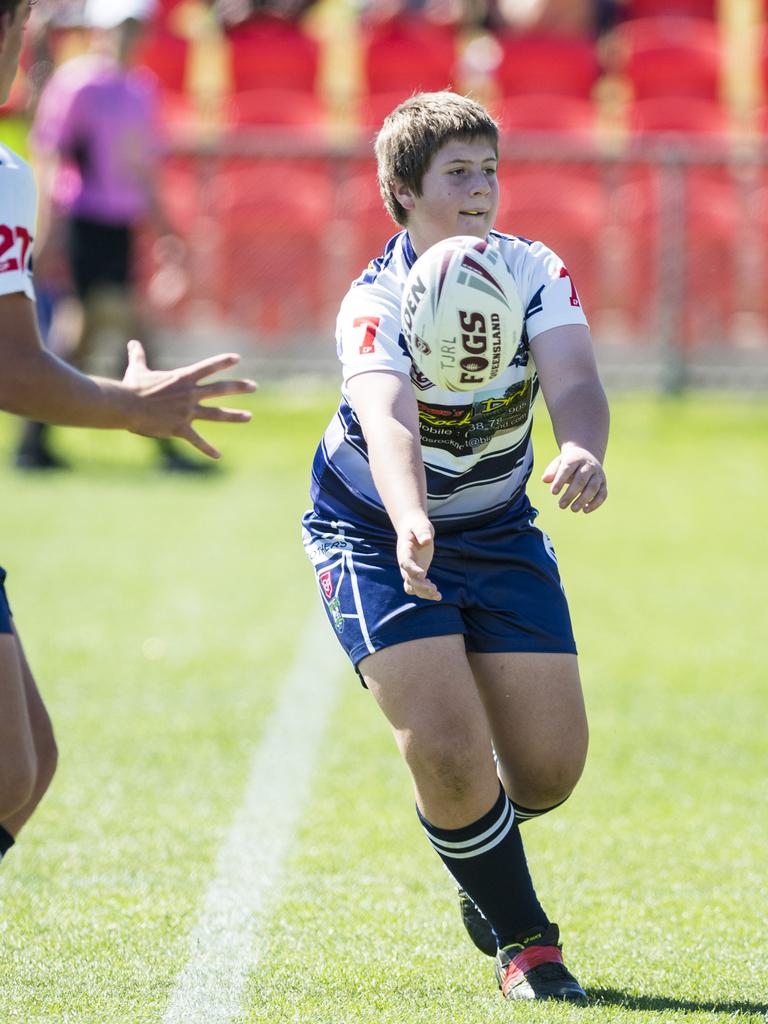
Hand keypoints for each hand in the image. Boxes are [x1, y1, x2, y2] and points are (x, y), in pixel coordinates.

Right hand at [122, 340, 256, 458]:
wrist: (126, 406)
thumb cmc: (131, 387)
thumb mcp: (137, 369)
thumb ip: (138, 356)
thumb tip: (132, 343)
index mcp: (182, 379)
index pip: (207, 367)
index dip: (223, 361)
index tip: (238, 358)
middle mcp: (189, 394)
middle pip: (220, 389)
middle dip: (239, 387)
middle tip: (254, 386)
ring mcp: (187, 411)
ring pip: (216, 414)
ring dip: (234, 415)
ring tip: (249, 416)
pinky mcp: (180, 428)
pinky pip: (197, 440)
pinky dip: (207, 449)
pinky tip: (218, 456)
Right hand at [396, 512, 441, 600]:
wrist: (413, 529)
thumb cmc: (417, 526)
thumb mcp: (421, 525)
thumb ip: (423, 532)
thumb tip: (426, 540)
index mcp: (404, 551)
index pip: (405, 563)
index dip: (412, 570)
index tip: (422, 574)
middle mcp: (405, 564)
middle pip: (409, 579)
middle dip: (420, 586)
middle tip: (434, 589)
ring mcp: (410, 570)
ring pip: (412, 587)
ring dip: (423, 593)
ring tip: (438, 595)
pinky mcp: (417, 573)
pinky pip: (418, 587)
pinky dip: (426, 592)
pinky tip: (437, 593)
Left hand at [542, 443, 606, 512]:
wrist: (587, 457)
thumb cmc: (569, 463)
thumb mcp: (559, 463)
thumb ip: (551, 471)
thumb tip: (544, 480)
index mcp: (576, 459)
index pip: (567, 469)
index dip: (560, 480)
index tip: (553, 493)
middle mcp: (589, 466)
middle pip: (581, 480)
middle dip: (571, 494)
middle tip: (561, 505)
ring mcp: (598, 475)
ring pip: (593, 488)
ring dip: (583, 499)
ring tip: (573, 509)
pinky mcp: (603, 484)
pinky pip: (602, 494)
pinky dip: (595, 503)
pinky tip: (585, 510)